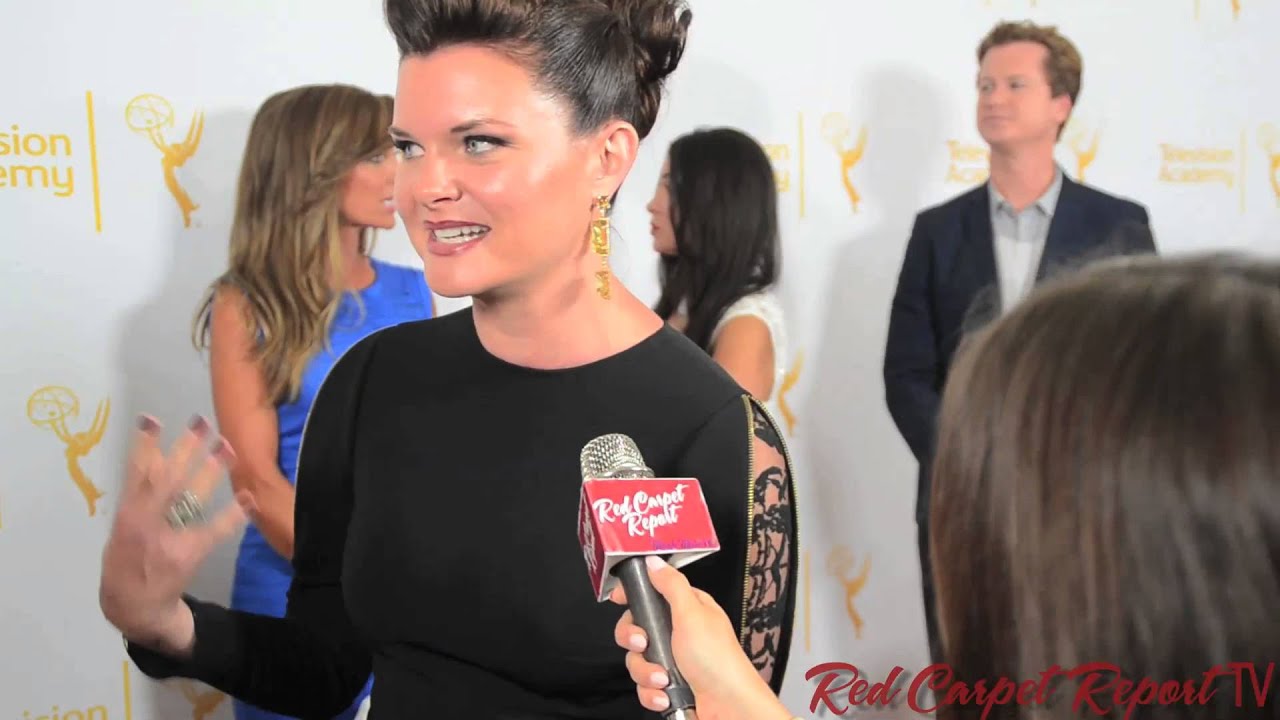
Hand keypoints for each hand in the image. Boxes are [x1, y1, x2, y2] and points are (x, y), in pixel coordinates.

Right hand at [99, 415, 251, 654]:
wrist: (133, 605)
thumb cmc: (127, 559)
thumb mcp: (123, 527)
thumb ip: (138, 497)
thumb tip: (156, 456)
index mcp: (128, 515)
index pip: (136, 475)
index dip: (143, 446)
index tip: (152, 419)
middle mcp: (147, 524)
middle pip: (169, 480)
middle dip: (186, 449)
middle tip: (202, 422)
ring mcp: (170, 539)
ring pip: (193, 498)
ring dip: (212, 470)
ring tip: (227, 446)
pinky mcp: (191, 554)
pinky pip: (215, 531)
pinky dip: (232, 514)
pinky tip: (247, 498)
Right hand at [609, 556, 791, 719]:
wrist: (729, 707)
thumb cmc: (717, 659)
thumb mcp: (692, 613)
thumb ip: (671, 585)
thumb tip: (653, 562)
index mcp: (686, 609)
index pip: (651, 592)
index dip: (632, 595)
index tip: (617, 599)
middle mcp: (677, 632)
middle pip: (636, 627)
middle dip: (634, 640)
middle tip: (644, 644)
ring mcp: (672, 659)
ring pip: (637, 659)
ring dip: (646, 672)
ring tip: (664, 679)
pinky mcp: (668, 685)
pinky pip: (644, 685)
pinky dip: (652, 692)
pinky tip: (665, 695)